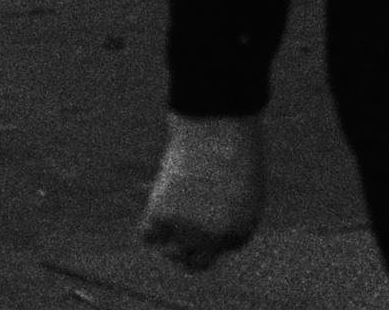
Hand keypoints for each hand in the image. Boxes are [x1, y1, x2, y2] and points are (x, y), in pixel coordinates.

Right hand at [137, 113, 264, 270]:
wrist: (218, 125)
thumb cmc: (233, 148)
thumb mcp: (240, 185)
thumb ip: (225, 215)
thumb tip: (198, 240)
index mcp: (241, 231)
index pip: (221, 248)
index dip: (211, 233)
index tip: (206, 211)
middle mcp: (215, 238)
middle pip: (195, 264)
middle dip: (186, 252)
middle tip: (176, 235)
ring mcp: (188, 230)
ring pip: (169, 251)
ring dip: (168, 235)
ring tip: (174, 204)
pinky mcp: (163, 216)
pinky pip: (148, 234)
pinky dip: (149, 222)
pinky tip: (159, 199)